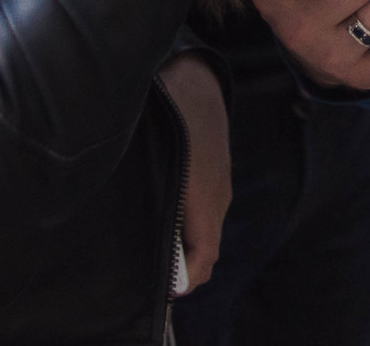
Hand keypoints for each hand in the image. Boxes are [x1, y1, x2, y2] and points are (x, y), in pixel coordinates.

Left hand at [157, 56, 231, 291]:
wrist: (196, 80)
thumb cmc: (170, 118)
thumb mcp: (156, 161)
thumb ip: (154, 202)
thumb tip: (153, 243)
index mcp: (203, 199)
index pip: (204, 258)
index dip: (185, 281)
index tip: (163, 289)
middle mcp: (217, 197)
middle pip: (205, 248)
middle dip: (182, 266)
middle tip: (150, 270)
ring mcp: (219, 185)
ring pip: (204, 230)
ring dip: (184, 245)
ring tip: (153, 245)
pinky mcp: (215, 175)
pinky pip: (205, 212)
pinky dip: (188, 226)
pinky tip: (164, 216)